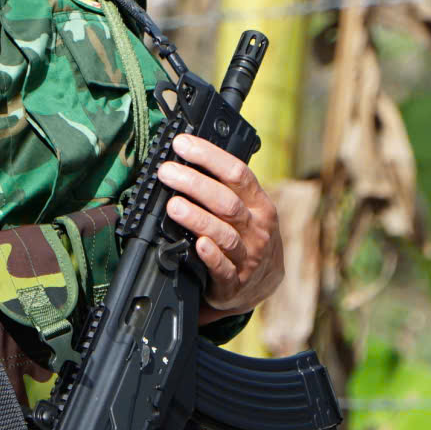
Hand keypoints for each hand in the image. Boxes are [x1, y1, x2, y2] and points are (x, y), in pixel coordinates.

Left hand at [159, 132, 285, 322]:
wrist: (263, 284)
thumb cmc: (247, 237)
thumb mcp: (248, 210)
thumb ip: (225, 188)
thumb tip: (187, 157)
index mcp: (260, 204)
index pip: (237, 173)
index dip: (208, 156)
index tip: (182, 144)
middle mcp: (257, 228)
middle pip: (227, 202)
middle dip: (195, 183)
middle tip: (168, 172)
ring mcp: (248, 256)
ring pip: (224, 234)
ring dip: (198, 218)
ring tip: (174, 206)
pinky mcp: (234, 283)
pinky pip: (223, 269)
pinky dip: (211, 256)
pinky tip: (199, 245)